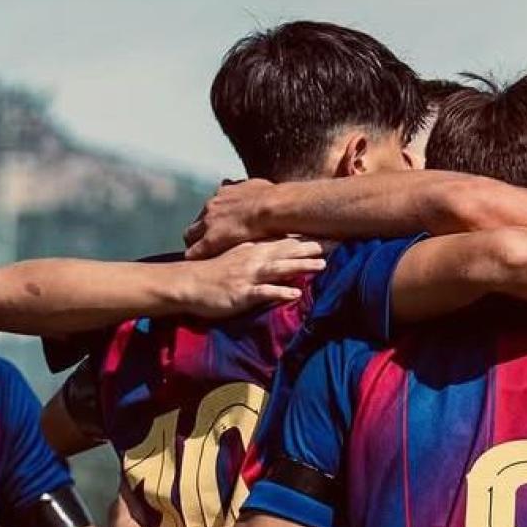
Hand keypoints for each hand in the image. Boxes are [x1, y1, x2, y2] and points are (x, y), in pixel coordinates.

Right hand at [181, 239, 325, 317]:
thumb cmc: (213, 273)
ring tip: (323, 264)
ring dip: (301, 265)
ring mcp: (248, 275)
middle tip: (339, 242)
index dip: (309, 236)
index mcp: (254, 248)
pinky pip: (264, 292)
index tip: (331, 232)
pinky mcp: (242, 293)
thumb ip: (256, 249)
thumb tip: (276, 248)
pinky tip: (295, 294)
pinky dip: (280, 292)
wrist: (187, 284)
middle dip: (313, 246)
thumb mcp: (236, 255)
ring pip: (279, 268)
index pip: (286, 240)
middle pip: (288, 250)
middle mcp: (254, 258)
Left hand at [184, 178, 275, 257]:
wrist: (271, 207)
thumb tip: (255, 188)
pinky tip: (199, 266)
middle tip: (206, 242)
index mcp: (225, 193)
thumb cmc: (273, 198)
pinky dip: (195, 258)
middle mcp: (212, 206)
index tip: (219, 226)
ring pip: (190, 235)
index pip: (212, 206)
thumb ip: (250, 188)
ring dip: (195, 244)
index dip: (214, 218)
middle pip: (198, 220)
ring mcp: (209, 223)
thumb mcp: (259, 186)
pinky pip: (193, 252)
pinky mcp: (210, 241)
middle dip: (200, 230)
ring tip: (201, 256)